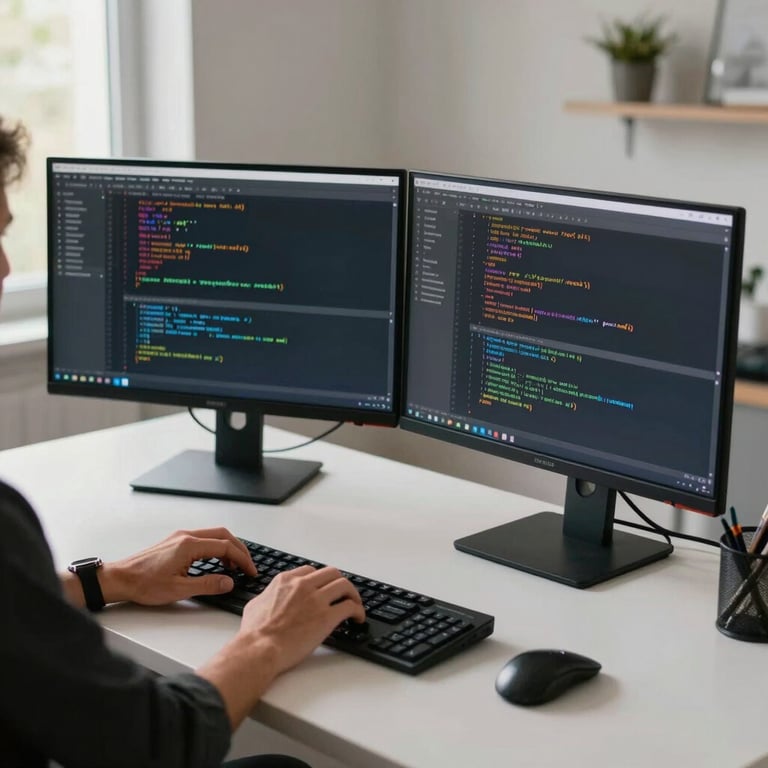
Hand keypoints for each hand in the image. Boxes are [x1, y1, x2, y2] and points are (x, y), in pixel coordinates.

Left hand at [99, 527, 256, 605]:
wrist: (119, 578)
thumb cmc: (144, 584)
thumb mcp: (179, 590)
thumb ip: (208, 584)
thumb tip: (229, 582)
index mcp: (189, 545)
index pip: (226, 547)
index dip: (242, 559)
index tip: (251, 571)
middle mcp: (186, 536)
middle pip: (223, 535)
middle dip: (239, 549)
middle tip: (248, 566)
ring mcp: (180, 537)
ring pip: (213, 535)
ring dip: (228, 548)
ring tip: (234, 567)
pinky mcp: (175, 541)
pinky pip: (203, 538)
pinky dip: (216, 548)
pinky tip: (216, 562)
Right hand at [240, 565, 365, 674]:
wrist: (259, 648)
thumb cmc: (254, 632)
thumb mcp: (255, 604)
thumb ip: (267, 596)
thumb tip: (268, 598)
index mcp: (286, 581)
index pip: (310, 571)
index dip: (320, 580)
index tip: (324, 588)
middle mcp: (303, 585)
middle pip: (331, 573)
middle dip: (339, 582)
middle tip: (344, 593)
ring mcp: (316, 599)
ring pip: (344, 585)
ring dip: (353, 594)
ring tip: (355, 604)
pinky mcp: (326, 617)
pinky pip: (350, 607)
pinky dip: (358, 611)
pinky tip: (358, 618)